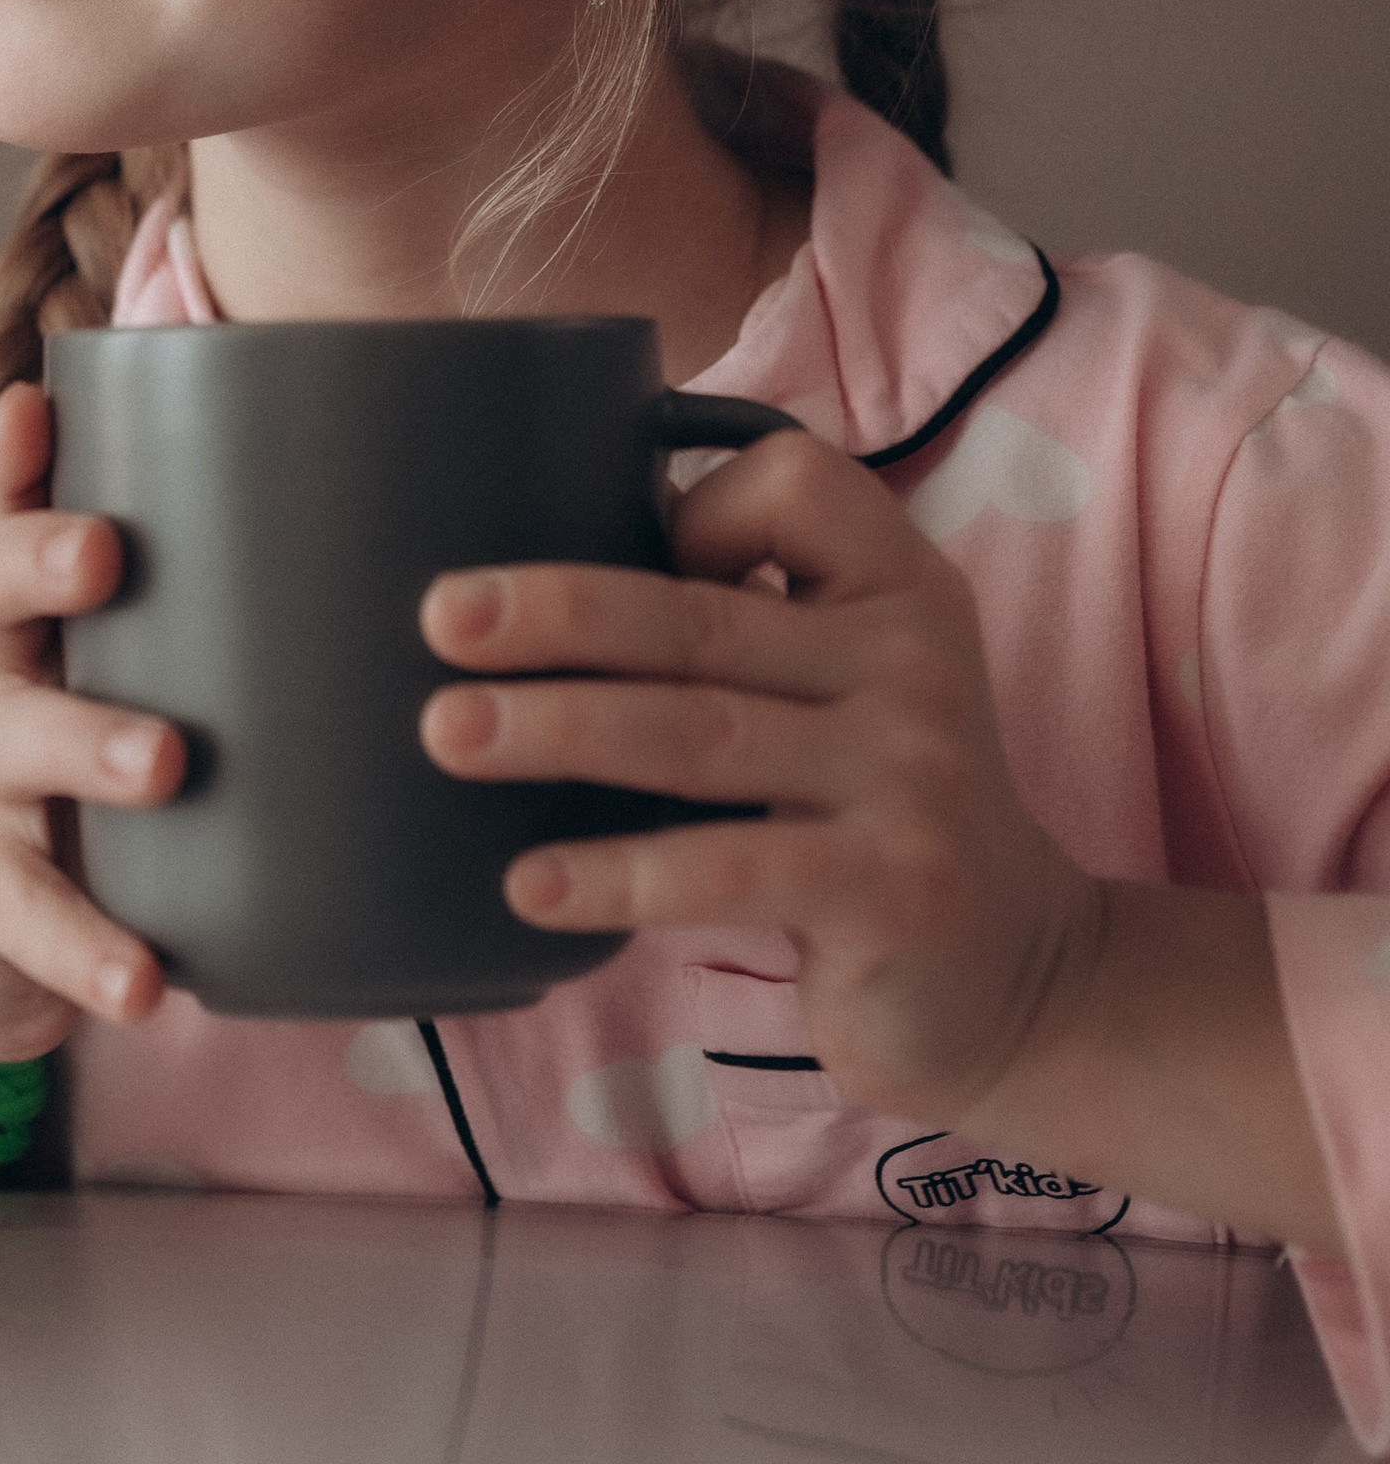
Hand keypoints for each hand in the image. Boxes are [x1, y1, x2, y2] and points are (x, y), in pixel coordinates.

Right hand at [0, 381, 181, 1070]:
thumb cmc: (104, 795)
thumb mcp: (151, 699)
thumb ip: (243, 637)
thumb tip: (438, 541)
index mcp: (51, 629)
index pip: (14, 512)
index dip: (14, 458)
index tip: (40, 402)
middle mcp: (3, 689)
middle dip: (33, 558)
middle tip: (106, 553)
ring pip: (5, 742)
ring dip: (85, 741)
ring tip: (163, 760)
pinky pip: (27, 918)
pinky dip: (86, 949)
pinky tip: (146, 982)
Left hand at [417, 429, 1105, 1124]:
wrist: (1024, 977)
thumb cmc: (874, 812)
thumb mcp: (847, 686)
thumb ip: (744, 626)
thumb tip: (537, 586)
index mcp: (899, 585)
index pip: (794, 486)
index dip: (694, 504)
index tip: (607, 551)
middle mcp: (914, 661)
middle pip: (699, 618)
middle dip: (556, 611)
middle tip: (439, 616)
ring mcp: (911, 777)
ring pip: (695, 734)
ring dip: (556, 729)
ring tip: (445, 732)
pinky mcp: (893, 888)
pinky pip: (727, 866)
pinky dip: (619, 872)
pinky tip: (529, 883)